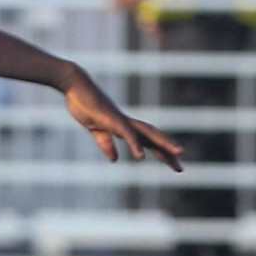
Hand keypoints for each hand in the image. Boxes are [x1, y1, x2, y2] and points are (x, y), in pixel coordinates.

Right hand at [59, 65, 183, 170]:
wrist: (75, 86)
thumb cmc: (84, 104)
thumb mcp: (95, 130)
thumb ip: (105, 143)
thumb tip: (114, 159)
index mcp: (125, 127)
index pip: (147, 141)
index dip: (161, 153)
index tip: (173, 164)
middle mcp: (128, 123)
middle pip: (153, 138)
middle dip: (167, 152)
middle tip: (180, 168)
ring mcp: (121, 120)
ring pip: (147, 133)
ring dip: (163, 144)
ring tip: (178, 153)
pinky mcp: (112, 119)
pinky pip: (127, 134)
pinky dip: (135, 145)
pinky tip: (141, 158)